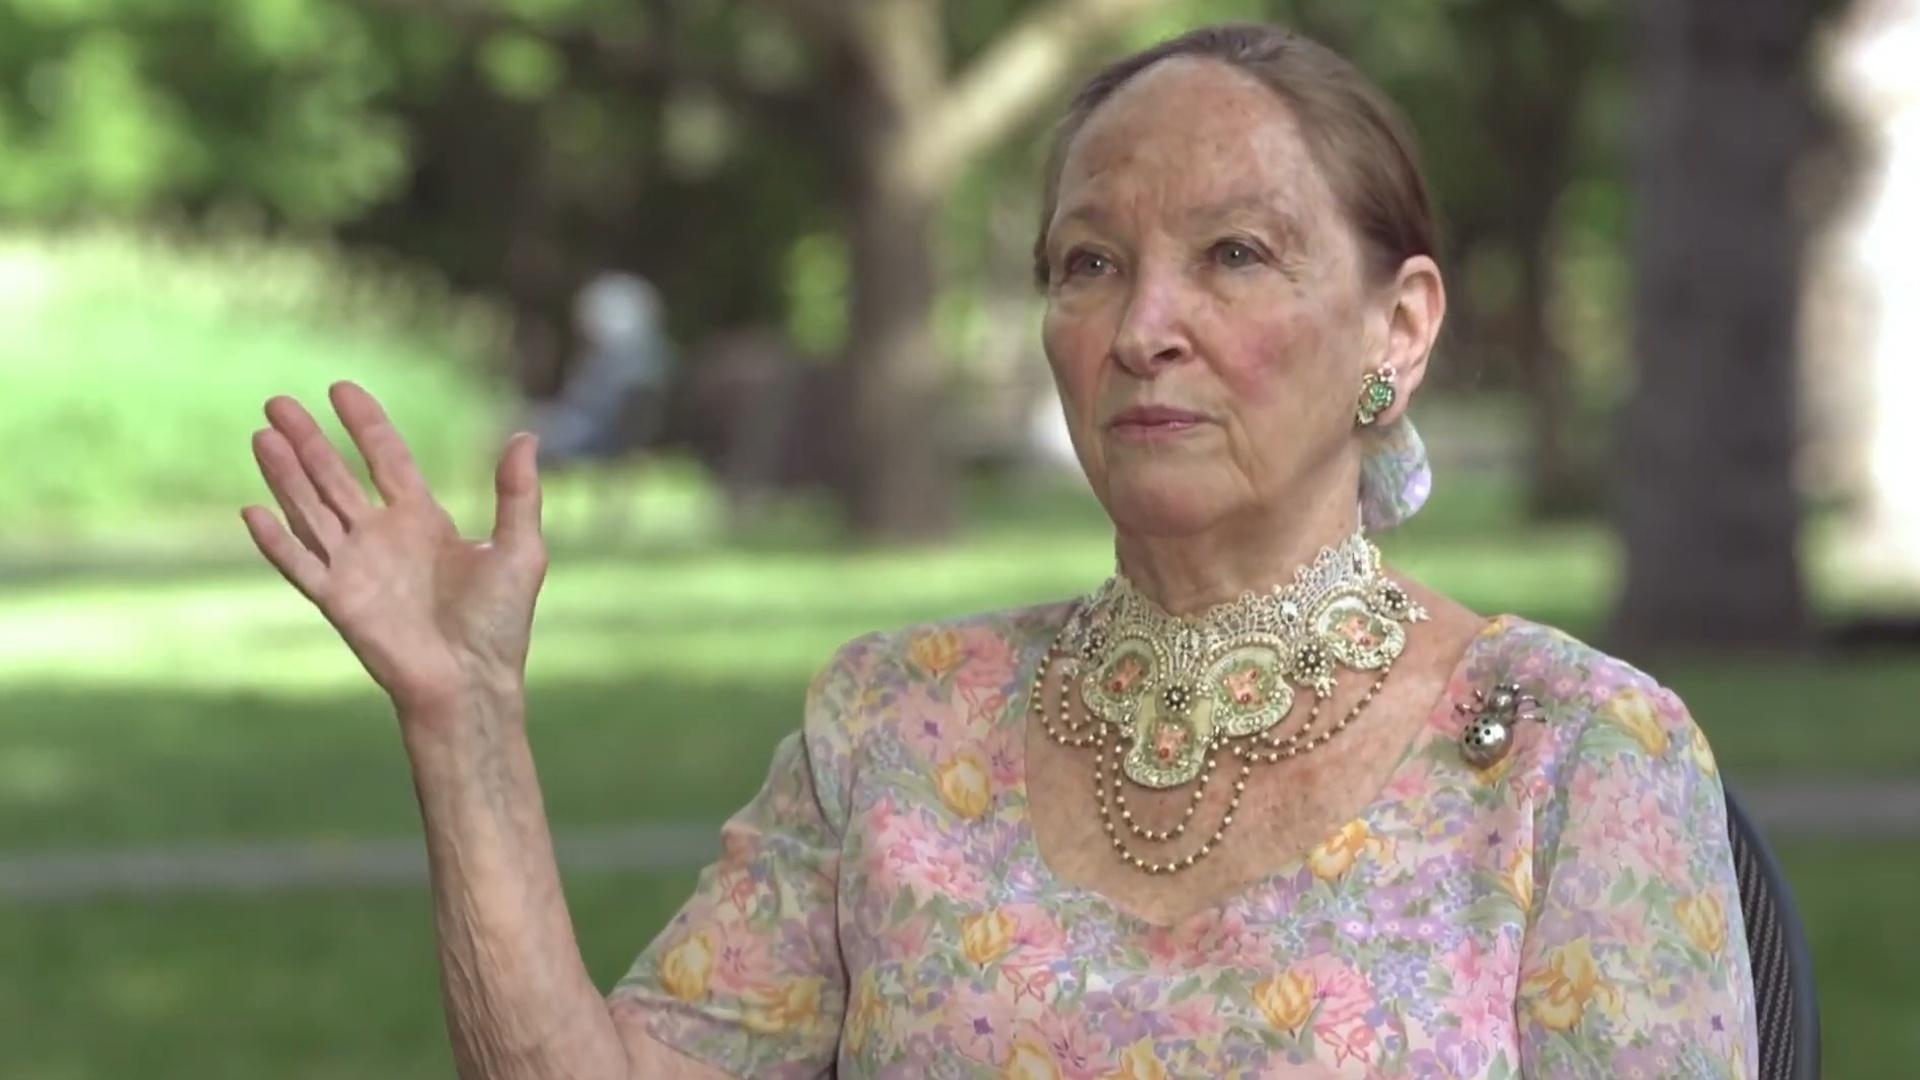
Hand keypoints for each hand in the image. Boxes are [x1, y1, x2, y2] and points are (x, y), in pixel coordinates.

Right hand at [241, 381, 547, 719]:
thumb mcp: (520, 549)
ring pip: (310, 510)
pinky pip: (300, 565)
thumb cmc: (500, 623)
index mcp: (423, 521)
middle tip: (277, 402)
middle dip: (308, 440)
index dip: (365, 424)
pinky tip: (251, 509)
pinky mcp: (339, 601)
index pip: (387, 459)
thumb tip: (526, 436)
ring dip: (285, 475)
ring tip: (262, 436)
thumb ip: (518, 493)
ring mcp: (356, 568)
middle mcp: (383, 538)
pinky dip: (276, 540)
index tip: (340, 389)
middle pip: (335, 477)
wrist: (474, 682)